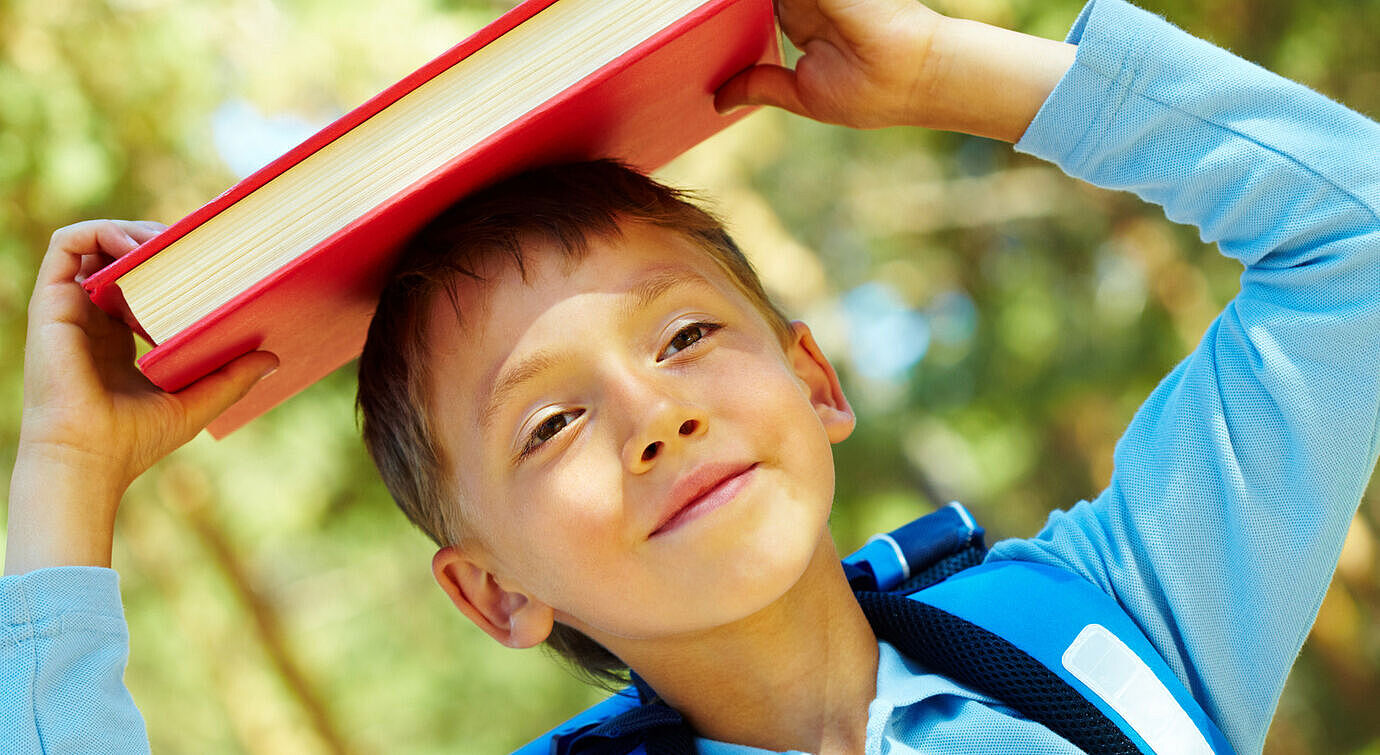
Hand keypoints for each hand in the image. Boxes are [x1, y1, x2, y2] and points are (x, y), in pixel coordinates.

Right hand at [5, 220, 276, 573]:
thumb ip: (232, 378)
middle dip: (157, 239)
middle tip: (196, 241)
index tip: (206, 258)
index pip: (141, 282)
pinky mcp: (51, 304)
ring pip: (94, 242)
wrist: (89, 459)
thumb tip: (273, 357)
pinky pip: (64, 245)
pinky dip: (100, 231)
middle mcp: (91, 318)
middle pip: (120, 256)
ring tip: (167, 240)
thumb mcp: (197, 402)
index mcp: (117, 337)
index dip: (169, 263)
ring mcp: (70, 309)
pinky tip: (136, 245)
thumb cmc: (136, 441)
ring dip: (131, 228)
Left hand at [716, 0, 1076, 140]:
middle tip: (671, 14)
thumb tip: (718, 102)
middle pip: (749, 1)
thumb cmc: (871, 93)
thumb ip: (761, 86)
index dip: (720, 14)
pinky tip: (717, 6)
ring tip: (684, 6)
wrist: (916, 74)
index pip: (748, 8)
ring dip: (728, 5)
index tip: (682, 25)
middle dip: (719, 8)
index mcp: (801, 17)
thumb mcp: (804, 94)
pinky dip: (736, 3)